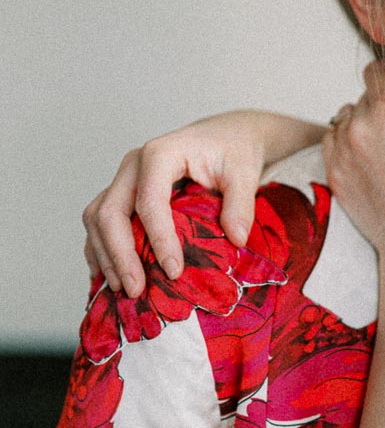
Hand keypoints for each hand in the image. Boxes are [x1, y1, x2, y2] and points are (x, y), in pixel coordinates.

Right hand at [82, 110, 317, 295]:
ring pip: (97, 218)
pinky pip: (99, 223)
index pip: (150, 201)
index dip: (159, 239)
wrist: (225, 136)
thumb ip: (241, 204)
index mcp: (161, 154)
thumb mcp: (245, 172)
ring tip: (122, 290)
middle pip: (110, 211)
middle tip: (137, 290)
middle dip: (120, 255)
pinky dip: (100, 250)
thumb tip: (236, 239)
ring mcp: (124, 179)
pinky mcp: (123, 193)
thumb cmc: (233, 150)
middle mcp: (133, 165)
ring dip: (105, 256)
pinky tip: (109, 277)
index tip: (174, 272)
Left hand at [323, 62, 384, 268]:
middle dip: (381, 105)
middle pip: (364, 94)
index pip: (379, 68)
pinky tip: (372, 164)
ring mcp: (343, 146)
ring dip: (364, 125)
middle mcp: (361, 120)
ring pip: (348, 116)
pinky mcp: (333, 169)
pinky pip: (334, 139)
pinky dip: (349, 145)